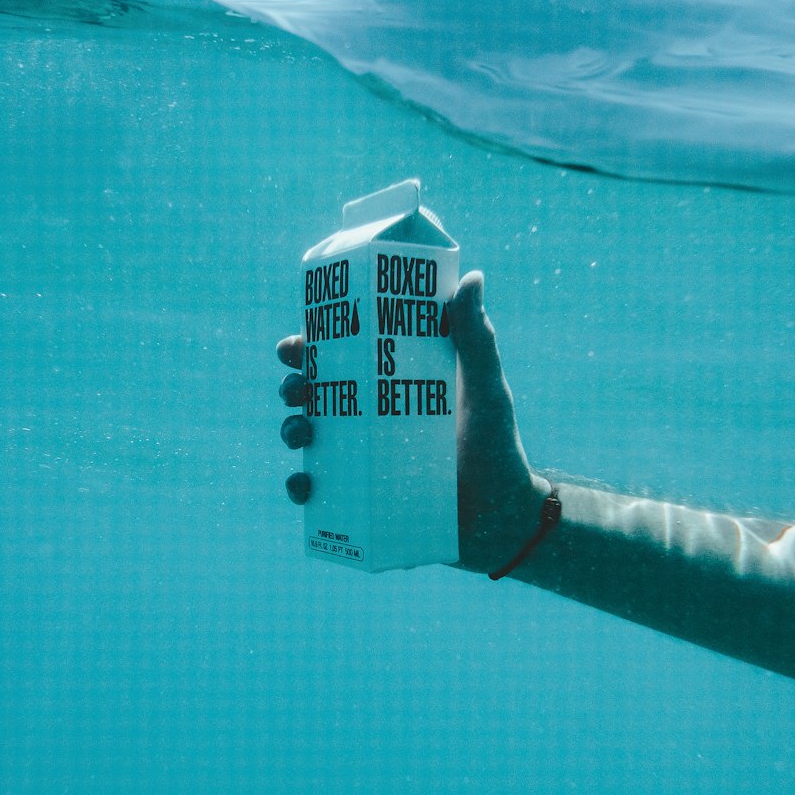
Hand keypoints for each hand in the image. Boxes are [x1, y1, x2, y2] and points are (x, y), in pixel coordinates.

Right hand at [277, 271, 549, 573]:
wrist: (504, 518)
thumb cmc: (497, 446)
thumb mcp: (485, 388)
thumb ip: (477, 339)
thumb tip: (473, 277)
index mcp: (391, 386)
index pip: (340, 357)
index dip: (309, 346)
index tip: (294, 344)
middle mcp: (370, 420)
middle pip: (313, 394)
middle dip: (293, 387)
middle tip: (296, 389)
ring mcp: (362, 461)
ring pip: (308, 439)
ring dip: (290, 430)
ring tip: (301, 433)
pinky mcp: (362, 501)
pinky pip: (319, 494)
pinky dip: (301, 488)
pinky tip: (304, 484)